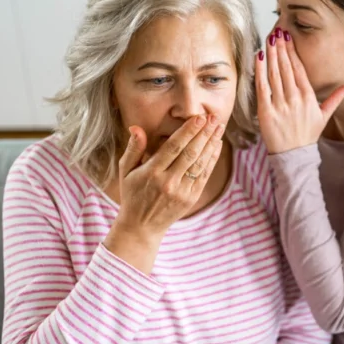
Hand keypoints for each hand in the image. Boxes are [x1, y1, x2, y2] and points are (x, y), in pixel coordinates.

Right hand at [104, 115, 223, 272]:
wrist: (141, 226)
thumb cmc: (132, 194)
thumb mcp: (125, 171)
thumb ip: (133, 149)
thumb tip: (136, 127)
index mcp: (151, 173)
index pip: (173, 148)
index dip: (188, 132)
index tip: (199, 117)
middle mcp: (168, 182)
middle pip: (190, 153)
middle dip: (204, 134)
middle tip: (213, 117)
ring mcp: (182, 191)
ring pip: (200, 163)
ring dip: (211, 144)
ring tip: (218, 127)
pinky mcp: (191, 198)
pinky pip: (204, 175)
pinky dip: (212, 159)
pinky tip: (216, 145)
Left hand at [255, 28, 343, 153]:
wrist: (294, 155)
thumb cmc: (308, 134)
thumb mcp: (325, 115)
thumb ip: (337, 97)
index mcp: (309, 97)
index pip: (299, 69)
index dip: (293, 52)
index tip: (288, 38)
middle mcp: (295, 99)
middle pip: (286, 68)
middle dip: (281, 48)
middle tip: (277, 32)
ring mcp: (280, 105)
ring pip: (275, 74)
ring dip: (272, 55)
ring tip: (269, 40)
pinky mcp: (266, 112)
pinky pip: (262, 87)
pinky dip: (260, 72)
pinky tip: (259, 58)